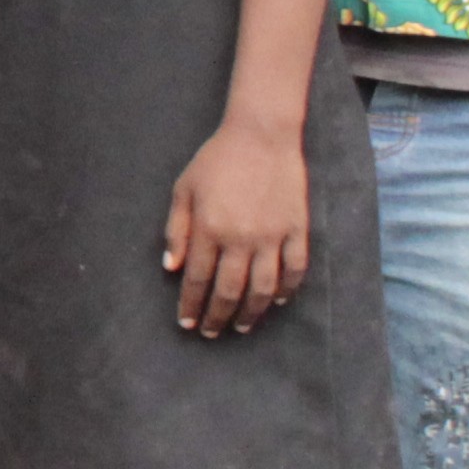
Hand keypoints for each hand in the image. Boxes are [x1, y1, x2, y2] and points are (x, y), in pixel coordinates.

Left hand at [161, 117, 310, 335]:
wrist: (261, 136)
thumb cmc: (216, 161)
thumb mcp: (183, 190)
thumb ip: (176, 231)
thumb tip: (171, 269)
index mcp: (209, 228)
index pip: (197, 279)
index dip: (191, 305)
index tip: (186, 323)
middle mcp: (241, 238)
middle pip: (228, 290)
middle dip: (217, 316)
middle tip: (211, 332)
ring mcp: (272, 236)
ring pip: (263, 288)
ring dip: (251, 312)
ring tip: (241, 326)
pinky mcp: (297, 230)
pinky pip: (294, 270)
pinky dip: (287, 290)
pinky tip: (277, 301)